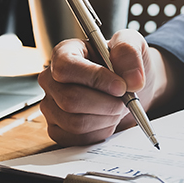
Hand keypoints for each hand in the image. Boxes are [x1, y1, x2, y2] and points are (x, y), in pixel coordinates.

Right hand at [37, 29, 168, 145]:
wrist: (128, 86)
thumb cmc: (123, 64)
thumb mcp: (132, 44)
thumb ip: (129, 52)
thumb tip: (132, 80)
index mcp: (64, 53)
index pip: (66, 67)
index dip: (95, 78)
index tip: (121, 86)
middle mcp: (51, 80)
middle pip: (70, 99)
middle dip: (106, 104)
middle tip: (125, 100)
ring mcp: (51, 106)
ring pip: (75, 122)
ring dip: (106, 118)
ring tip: (117, 107)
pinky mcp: (58, 129)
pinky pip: (77, 139)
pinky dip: (100, 132)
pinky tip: (107, 118)